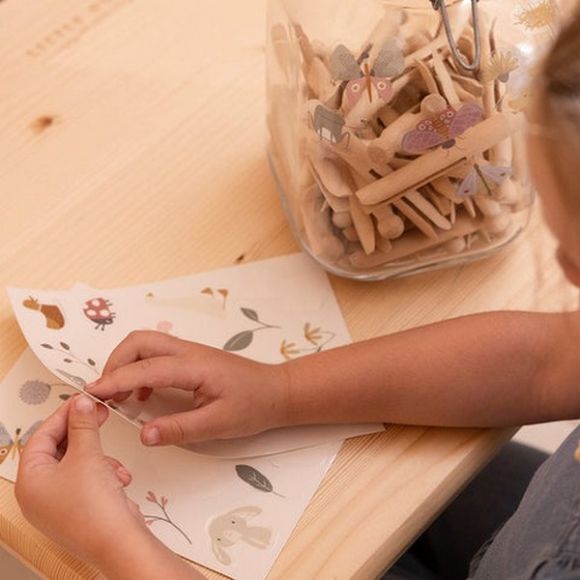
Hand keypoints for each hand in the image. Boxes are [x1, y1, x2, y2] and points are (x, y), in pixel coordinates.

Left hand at [15, 395, 147, 564]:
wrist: (117, 540)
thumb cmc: (93, 508)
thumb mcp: (87, 454)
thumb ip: (83, 424)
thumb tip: (80, 404)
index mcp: (29, 481)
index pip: (42, 436)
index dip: (64, 415)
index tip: (82, 401)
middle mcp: (38, 494)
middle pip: (58, 449)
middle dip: (83, 434)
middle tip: (97, 415)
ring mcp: (58, 503)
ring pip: (76, 463)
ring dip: (98, 455)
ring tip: (112, 456)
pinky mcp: (78, 508)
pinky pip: (87, 478)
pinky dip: (103, 472)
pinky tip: (117, 476)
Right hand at [85, 331, 288, 445]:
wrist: (277, 391)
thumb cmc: (253, 406)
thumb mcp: (219, 424)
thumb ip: (180, 429)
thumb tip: (144, 435)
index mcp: (194, 366)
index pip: (145, 368)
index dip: (115, 380)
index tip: (91, 394)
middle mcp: (188, 352)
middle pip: (140, 341)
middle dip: (115, 363)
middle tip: (105, 394)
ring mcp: (190, 352)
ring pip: (146, 344)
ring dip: (126, 364)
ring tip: (119, 397)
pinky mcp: (192, 359)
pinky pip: (157, 354)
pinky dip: (139, 368)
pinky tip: (142, 396)